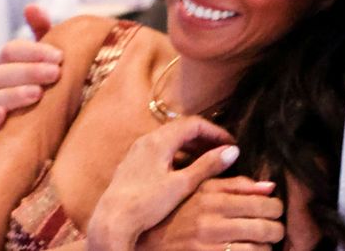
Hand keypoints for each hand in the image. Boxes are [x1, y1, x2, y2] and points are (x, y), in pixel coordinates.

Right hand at [0, 3, 61, 139]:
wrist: (54, 123)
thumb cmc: (50, 83)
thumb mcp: (49, 57)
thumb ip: (42, 31)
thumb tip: (31, 7)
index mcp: (5, 63)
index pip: (10, 51)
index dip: (33, 51)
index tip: (60, 56)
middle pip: (0, 73)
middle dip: (29, 71)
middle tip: (55, 74)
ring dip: (12, 95)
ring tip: (37, 94)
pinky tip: (3, 116)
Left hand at [86, 117, 252, 250]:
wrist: (111, 222)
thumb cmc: (146, 203)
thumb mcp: (182, 185)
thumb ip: (208, 166)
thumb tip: (233, 151)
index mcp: (159, 140)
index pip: (194, 123)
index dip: (216, 131)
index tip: (231, 144)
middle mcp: (146, 140)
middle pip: (181, 129)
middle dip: (204, 137)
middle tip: (222, 151)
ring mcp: (137, 152)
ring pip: (169, 140)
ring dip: (191, 146)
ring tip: (207, 160)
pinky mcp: (132, 165)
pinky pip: (159, 151)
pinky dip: (176, 155)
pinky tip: (184, 171)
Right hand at [135, 176, 283, 250]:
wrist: (144, 241)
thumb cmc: (175, 211)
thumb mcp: (200, 189)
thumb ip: (235, 184)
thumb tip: (270, 186)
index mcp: (212, 199)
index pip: (264, 204)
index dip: (276, 208)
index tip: (273, 210)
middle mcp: (212, 223)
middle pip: (267, 228)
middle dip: (276, 230)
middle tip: (273, 229)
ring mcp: (209, 247)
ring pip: (259, 250)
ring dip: (266, 248)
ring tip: (261, 244)